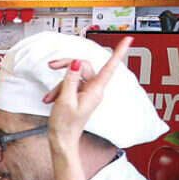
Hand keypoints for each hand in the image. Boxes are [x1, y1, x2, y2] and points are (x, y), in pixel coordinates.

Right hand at [44, 35, 131, 153]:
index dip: (119, 52)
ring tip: (50, 97)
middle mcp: (93, 89)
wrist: (62, 140)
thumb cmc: (65, 125)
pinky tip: (51, 99)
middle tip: (51, 66)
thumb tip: (75, 63)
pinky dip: (60, 90)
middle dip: (66, 68)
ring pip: (74, 76)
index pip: (110, 67)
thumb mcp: (65, 100)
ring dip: (59, 84)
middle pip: (83, 67)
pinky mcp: (80, 95)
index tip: (128, 39)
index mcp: (95, 90)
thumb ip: (70, 79)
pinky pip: (71, 85)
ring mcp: (87, 92)